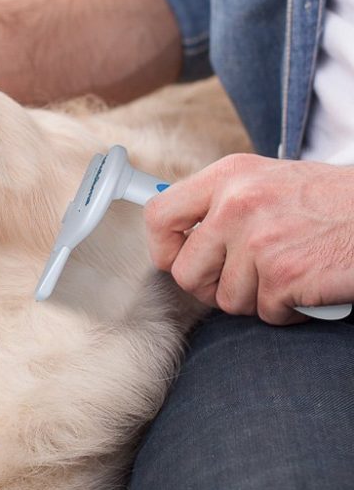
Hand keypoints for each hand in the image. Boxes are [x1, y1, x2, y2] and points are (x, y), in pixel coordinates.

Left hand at [144, 154, 353, 323]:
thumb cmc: (330, 201)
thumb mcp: (267, 181)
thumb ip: (224, 202)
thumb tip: (183, 233)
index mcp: (227, 176)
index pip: (159, 216)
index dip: (164, 248)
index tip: (177, 259)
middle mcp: (235, 205)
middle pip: (186, 272)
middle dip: (210, 288)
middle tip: (239, 282)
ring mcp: (258, 241)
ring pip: (228, 299)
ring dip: (257, 298)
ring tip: (287, 274)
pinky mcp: (284, 276)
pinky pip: (267, 313)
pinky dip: (288, 309)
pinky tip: (307, 286)